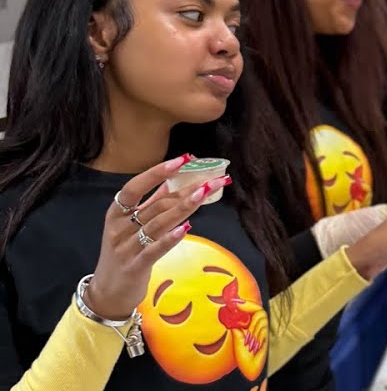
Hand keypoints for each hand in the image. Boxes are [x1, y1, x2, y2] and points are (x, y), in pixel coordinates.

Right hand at [85, 155, 230, 319]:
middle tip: (212, 180)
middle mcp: (119, 228)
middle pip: (156, 205)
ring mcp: (125, 248)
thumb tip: (173, 179)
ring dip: (183, 208)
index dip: (158, 173)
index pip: (135, 187)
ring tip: (205, 193)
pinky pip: (153, 250)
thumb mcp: (131, 225)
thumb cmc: (124, 253)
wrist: (108, 293)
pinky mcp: (134, 267)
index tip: (183, 160)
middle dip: (186, 190)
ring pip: (157, 224)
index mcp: (116, 213)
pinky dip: (169, 239)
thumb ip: (151, 203)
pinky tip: (185, 228)